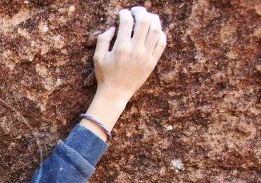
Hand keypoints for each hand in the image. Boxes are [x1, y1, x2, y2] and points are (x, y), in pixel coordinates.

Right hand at [79, 6, 167, 140]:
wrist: (116, 93)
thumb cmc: (105, 75)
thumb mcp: (97, 57)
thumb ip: (103, 39)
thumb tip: (113, 27)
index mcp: (121, 48)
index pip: (127, 22)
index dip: (125, 14)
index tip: (122, 13)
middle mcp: (136, 50)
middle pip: (144, 22)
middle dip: (140, 12)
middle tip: (136, 11)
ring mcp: (146, 56)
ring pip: (156, 30)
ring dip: (153, 19)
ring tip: (148, 17)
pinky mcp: (152, 62)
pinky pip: (162, 43)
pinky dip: (160, 33)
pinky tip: (155, 31)